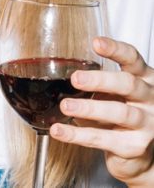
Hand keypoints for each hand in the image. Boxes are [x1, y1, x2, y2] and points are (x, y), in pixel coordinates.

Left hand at [50, 37, 153, 185]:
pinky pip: (105, 139)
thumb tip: (53, 72)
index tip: (96, 42)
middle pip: (128, 84)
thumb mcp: (111, 93)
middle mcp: (149, 99)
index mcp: (143, 79)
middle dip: (100, 80)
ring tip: (65, 106)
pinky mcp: (135, 147)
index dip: (116, 49)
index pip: (132, 59)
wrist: (139, 154)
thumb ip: (93, 83)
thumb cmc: (120, 114)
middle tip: (75, 79)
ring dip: (89, 109)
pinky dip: (78, 135)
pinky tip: (59, 130)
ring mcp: (146, 124)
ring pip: (120, 113)